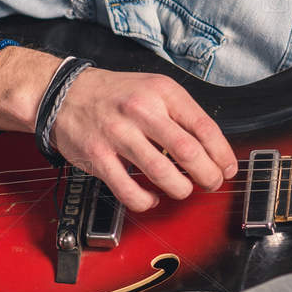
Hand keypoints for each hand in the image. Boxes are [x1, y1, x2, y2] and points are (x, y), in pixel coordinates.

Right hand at [49, 68, 236, 209]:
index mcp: (162, 93)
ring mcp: (118, 134)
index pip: (204, 127)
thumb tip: (213, 150)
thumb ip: (182, 115)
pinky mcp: (98, 157)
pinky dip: (146, 201)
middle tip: (211, 182)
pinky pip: (129, 190)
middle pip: (188, 152)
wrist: (63, 93)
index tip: (227, 168)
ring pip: (162, 173)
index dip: (222, 154)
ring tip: (183, 189)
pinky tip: (152, 197)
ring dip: (181, 189)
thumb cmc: (115, 95)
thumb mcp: (155, 90)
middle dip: (207, 175)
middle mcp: (141, 111)